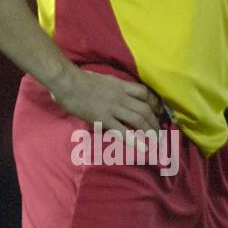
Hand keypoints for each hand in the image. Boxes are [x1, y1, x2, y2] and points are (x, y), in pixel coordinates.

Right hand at [49, 66, 163, 135]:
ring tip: (156, 141)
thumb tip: (114, 91)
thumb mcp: (102, 79)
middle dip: (155, 122)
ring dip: (150, 131)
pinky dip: (135, 141)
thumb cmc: (79, 79)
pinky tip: (144, 149)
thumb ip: (111, 86)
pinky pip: (122, 131)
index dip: (154, 103)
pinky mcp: (103, 118)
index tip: (158, 111)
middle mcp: (121, 96)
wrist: (67, 81)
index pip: (144, 93)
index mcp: (120, 85)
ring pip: (138, 119)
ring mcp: (113, 108)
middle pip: (145, 108)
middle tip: (159, 132)